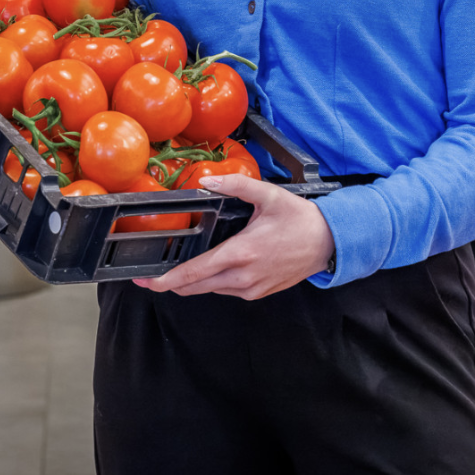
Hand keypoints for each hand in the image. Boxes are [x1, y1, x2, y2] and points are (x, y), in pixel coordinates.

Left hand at [133, 174, 334, 299]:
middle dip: (171, 283)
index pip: (193, 274)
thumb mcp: (268, 195)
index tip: (146, 280)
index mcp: (240, 254)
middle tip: (153, 276)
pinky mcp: (258, 293)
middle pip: (194, 288)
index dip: (165, 280)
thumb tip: (207, 181)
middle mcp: (243, 277)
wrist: (328, 242)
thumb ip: (235, 185)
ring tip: (187, 266)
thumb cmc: (300, 219)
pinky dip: (216, 281)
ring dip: (195, 281)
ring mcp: (251, 289)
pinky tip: (220, 265)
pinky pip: (228, 290)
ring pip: (210, 290)